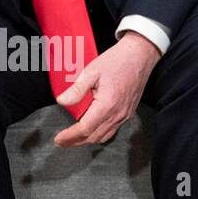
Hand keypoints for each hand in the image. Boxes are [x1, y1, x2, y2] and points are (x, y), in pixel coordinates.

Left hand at [53, 31, 160, 146]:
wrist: (139, 57)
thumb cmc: (115, 61)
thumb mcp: (91, 71)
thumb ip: (76, 89)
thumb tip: (61, 102)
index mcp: (107, 105)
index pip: (85, 128)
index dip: (70, 136)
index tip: (58, 139)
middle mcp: (117, 115)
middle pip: (94, 137)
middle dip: (76, 142)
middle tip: (61, 142)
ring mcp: (124, 116)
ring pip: (104, 136)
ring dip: (87, 141)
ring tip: (72, 139)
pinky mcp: (128, 113)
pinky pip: (112, 131)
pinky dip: (99, 135)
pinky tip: (90, 131)